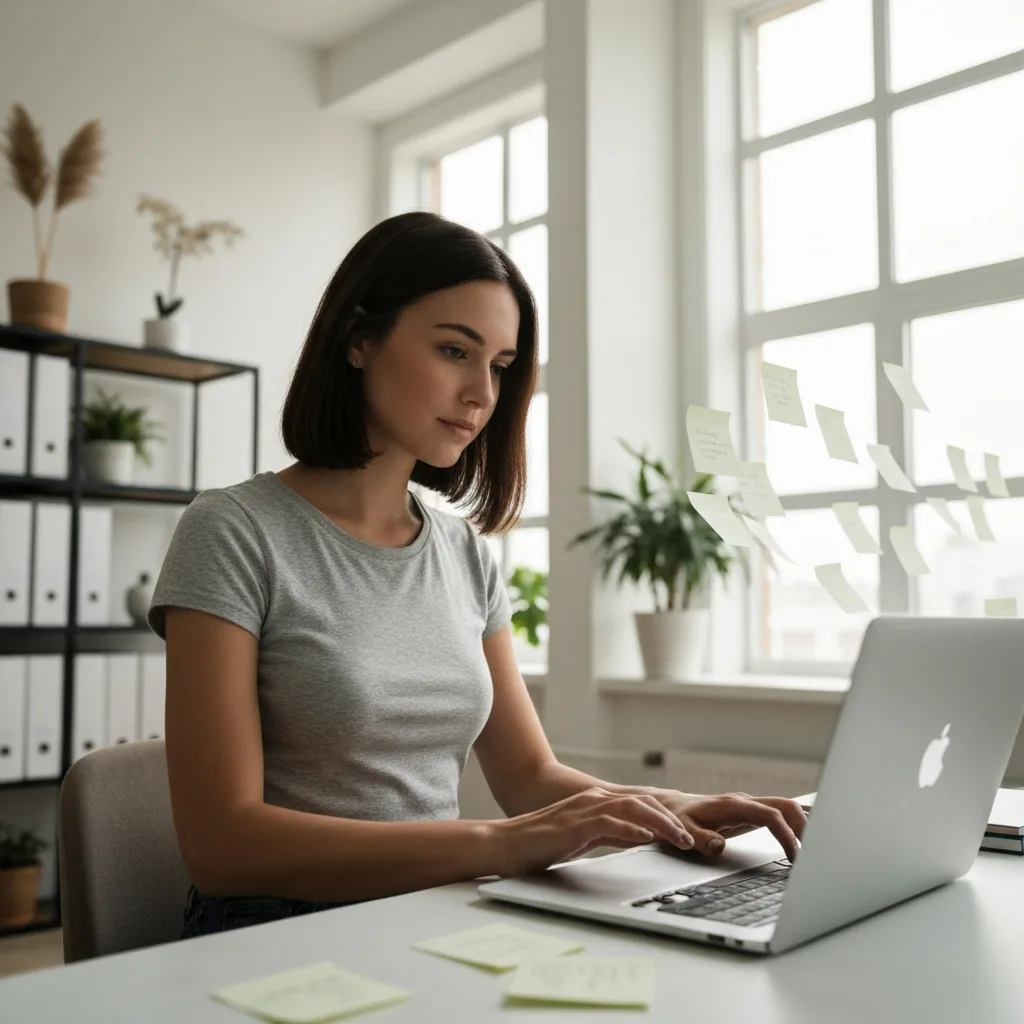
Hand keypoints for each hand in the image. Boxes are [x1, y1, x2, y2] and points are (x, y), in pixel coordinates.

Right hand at [492, 787, 697, 876]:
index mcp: (594, 803)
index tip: (686, 832)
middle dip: (671, 819)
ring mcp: (582, 810)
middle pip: (641, 802)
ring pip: (631, 809)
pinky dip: (630, 830)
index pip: (638, 804)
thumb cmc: (537, 844)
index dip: (665, 816)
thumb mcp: (581, 838)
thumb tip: (636, 839)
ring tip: (680, 839)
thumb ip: (607, 834)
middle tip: (693, 838)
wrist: (502, 843)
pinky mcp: (573, 825)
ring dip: (660, 823)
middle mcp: (592, 800)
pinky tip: (645, 838)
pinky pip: (608, 823)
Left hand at [652, 790, 805, 862]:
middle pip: (785, 806)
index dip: (785, 835)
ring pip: (785, 808)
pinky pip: (779, 813)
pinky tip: (803, 842)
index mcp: (732, 805)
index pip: (770, 815)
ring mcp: (749, 805)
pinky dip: (794, 825)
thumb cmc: (678, 820)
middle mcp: (744, 802)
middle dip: (804, 827)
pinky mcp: (751, 812)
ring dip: (803, 826)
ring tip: (815, 853)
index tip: (794, 857)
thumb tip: (718, 846)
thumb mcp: (683, 831)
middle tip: (815, 856)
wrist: (671, 808)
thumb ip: (700, 839)